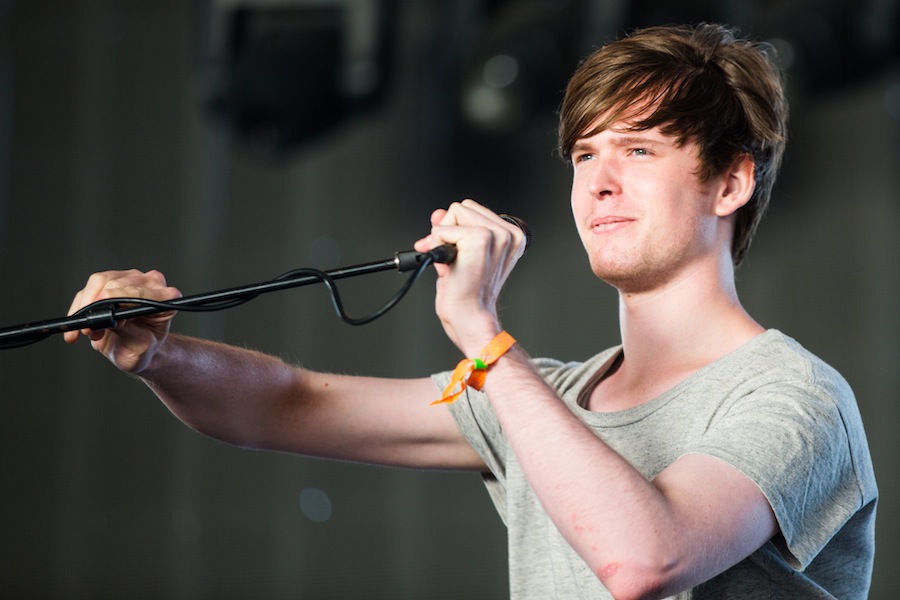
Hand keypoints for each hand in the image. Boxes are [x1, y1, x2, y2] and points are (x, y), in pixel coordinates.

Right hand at [64, 269, 181, 372]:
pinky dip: (78, 308)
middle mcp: (150, 283)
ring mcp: (130, 279)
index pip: (141, 292)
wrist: (133, 349)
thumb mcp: (139, 347)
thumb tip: (112, 318)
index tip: (103, 306)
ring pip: (99, 281)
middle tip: (90, 329)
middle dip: (99, 306)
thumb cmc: (142, 347)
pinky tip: (77, 328)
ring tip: (88, 331)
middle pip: (117, 283)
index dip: (120, 297)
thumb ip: (128, 330)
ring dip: (87, 307)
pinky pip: (87, 289)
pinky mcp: (109, 281)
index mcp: (166, 297)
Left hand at [413, 200, 525, 353]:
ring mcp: (496, 234)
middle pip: (463, 207)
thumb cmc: (467, 293)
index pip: (472, 211)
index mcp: (511, 236)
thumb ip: (452, 229)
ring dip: (444, 237)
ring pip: (454, 212)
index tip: (456, 253)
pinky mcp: (480, 238)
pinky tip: (450, 265)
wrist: (469, 315)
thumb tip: (438, 213)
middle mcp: (508, 233)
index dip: (456, 229)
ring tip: (455, 262)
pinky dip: (437, 245)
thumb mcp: (459, 253)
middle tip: (455, 259)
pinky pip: (443, 228)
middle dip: (449, 230)